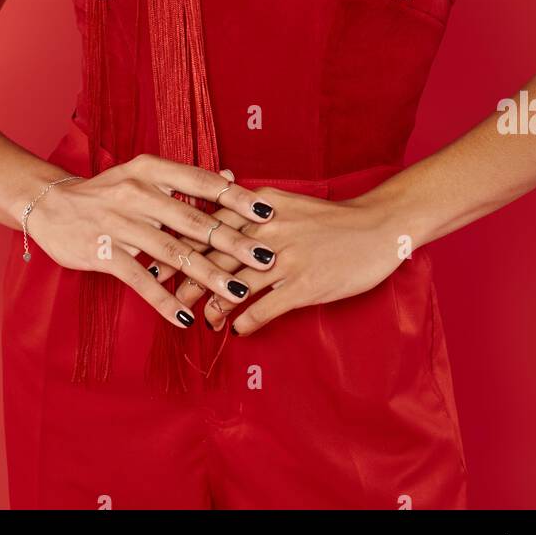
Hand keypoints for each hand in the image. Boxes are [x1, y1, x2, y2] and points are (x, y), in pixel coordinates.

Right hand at [27, 153, 277, 328]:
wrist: (50, 205)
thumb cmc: (106, 192)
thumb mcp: (144, 175)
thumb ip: (186, 180)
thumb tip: (231, 177)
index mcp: (151, 170)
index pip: (202, 183)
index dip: (236, 199)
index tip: (267, 214)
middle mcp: (137, 193)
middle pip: (194, 221)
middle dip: (234, 242)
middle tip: (266, 258)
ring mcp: (119, 223)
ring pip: (173, 253)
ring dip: (208, 275)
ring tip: (237, 292)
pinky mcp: (102, 252)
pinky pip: (140, 280)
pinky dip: (164, 300)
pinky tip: (186, 317)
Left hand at [171, 186, 401, 334]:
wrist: (378, 226)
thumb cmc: (330, 218)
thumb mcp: (286, 204)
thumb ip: (251, 209)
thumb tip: (215, 219)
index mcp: (261, 206)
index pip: (209, 224)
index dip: (180, 243)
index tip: (156, 258)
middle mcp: (269, 229)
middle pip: (214, 255)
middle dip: (186, 278)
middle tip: (165, 294)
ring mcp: (287, 257)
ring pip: (235, 284)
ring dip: (214, 304)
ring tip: (202, 318)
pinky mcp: (305, 284)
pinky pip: (265, 308)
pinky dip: (247, 321)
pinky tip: (237, 330)